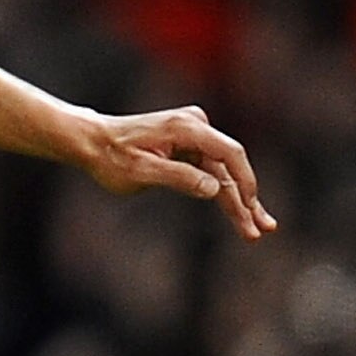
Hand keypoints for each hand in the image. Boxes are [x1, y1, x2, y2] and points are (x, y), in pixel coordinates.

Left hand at [69, 105, 273, 240]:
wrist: (93, 141)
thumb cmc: (112, 157)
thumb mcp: (142, 173)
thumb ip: (180, 178)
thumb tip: (215, 189)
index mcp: (186, 128)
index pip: (229, 154)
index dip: (244, 183)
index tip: (251, 208)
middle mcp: (195, 125)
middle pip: (230, 166)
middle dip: (246, 200)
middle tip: (262, 230)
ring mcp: (194, 134)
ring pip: (223, 172)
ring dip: (239, 201)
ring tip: (257, 230)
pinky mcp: (190, 145)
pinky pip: (212, 170)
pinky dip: (223, 192)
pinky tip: (240, 211)